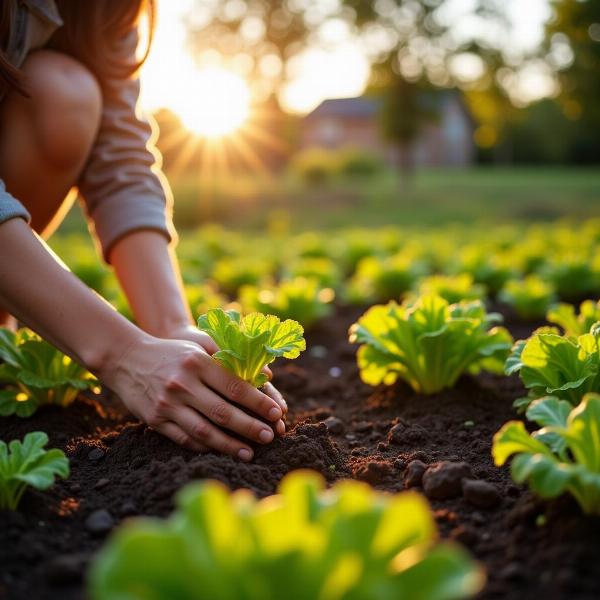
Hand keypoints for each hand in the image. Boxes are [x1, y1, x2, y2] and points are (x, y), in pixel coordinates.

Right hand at [98, 332, 285, 461]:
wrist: (126, 358)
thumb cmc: (172, 352)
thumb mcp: (199, 345)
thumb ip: (230, 357)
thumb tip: (267, 375)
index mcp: (197, 363)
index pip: (235, 386)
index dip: (258, 402)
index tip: (276, 413)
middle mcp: (183, 384)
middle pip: (223, 412)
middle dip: (250, 427)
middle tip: (270, 436)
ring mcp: (167, 404)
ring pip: (204, 431)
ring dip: (229, 444)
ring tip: (249, 453)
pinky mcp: (155, 420)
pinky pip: (184, 439)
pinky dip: (204, 447)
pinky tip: (221, 451)